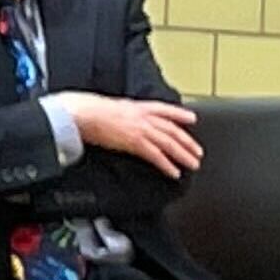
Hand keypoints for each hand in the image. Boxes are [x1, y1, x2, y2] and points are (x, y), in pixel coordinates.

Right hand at [71, 94, 202, 175]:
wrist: (81, 114)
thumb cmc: (88, 110)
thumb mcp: (110, 107)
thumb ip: (122, 114)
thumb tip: (123, 120)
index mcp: (136, 106)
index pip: (164, 109)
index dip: (180, 114)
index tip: (192, 118)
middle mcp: (142, 116)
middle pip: (172, 130)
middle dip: (187, 142)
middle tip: (198, 152)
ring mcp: (140, 129)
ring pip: (169, 143)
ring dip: (183, 155)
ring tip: (192, 164)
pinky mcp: (135, 142)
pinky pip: (156, 155)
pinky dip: (167, 165)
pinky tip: (174, 172)